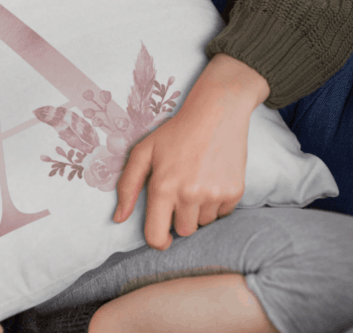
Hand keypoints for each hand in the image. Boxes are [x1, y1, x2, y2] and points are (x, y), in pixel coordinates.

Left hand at [112, 83, 250, 250]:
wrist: (216, 112)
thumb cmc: (176, 131)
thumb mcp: (144, 151)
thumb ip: (127, 185)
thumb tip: (118, 219)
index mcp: (163, 186)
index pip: (156, 237)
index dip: (157, 240)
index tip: (162, 236)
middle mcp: (189, 194)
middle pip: (183, 231)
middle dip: (180, 217)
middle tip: (181, 191)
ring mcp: (214, 194)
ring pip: (204, 223)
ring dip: (199, 210)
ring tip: (197, 180)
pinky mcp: (235, 192)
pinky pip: (223, 214)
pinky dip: (217, 203)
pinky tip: (213, 178)